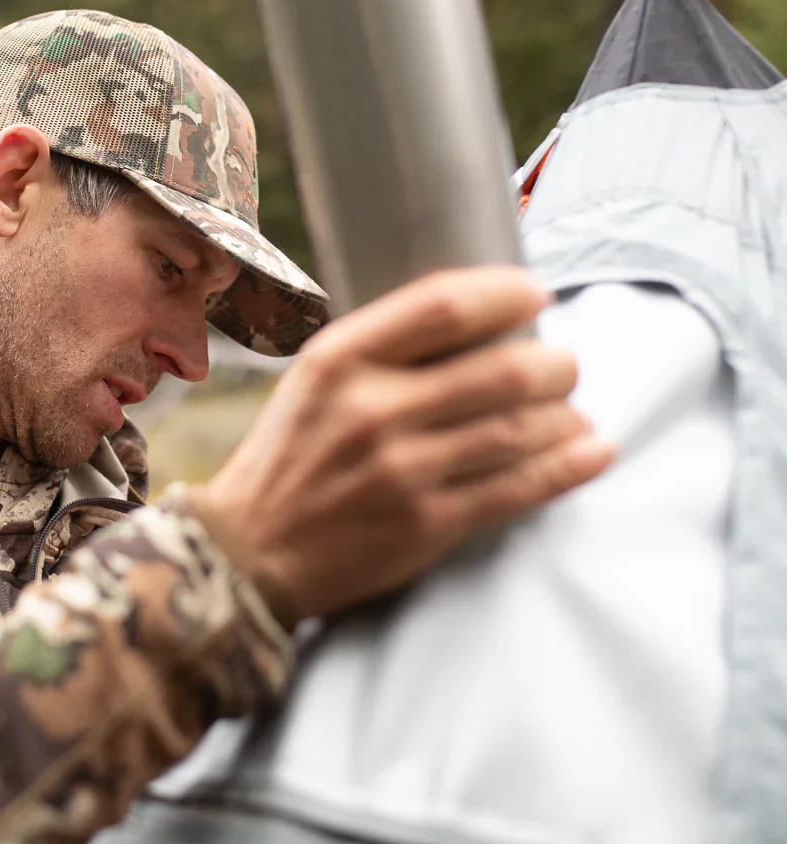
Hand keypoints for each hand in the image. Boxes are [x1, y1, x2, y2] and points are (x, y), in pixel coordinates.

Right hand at [192, 266, 614, 626]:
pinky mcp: (425, 524)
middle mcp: (371, 409)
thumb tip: (480, 318)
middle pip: (499, 369)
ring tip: (573, 411)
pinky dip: (568, 466)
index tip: (535, 295)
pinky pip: (518, 488)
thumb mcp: (315, 379)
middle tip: (564, 366)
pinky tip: (593, 450)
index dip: (505, 293)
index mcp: (339, 359)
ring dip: (565, 415)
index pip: (443, 305)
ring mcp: (401, 470)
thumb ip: (382, 347)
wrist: (249, 551)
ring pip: (519, 429)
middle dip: (554, 364)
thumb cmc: (289, 455)